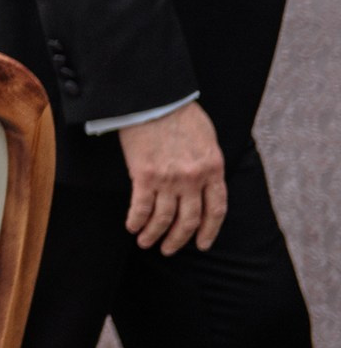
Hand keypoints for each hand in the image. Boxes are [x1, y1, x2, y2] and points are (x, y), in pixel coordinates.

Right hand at [118, 99, 227, 254]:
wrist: (153, 98)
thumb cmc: (179, 112)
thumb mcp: (206, 139)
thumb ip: (206, 163)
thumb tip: (203, 181)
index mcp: (213, 169)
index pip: (215, 210)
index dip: (208, 231)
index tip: (201, 244)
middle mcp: (194, 179)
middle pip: (189, 220)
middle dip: (178, 240)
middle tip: (169, 249)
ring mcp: (169, 179)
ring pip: (164, 219)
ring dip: (154, 234)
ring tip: (146, 242)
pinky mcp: (144, 175)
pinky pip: (141, 207)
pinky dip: (136, 221)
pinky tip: (132, 227)